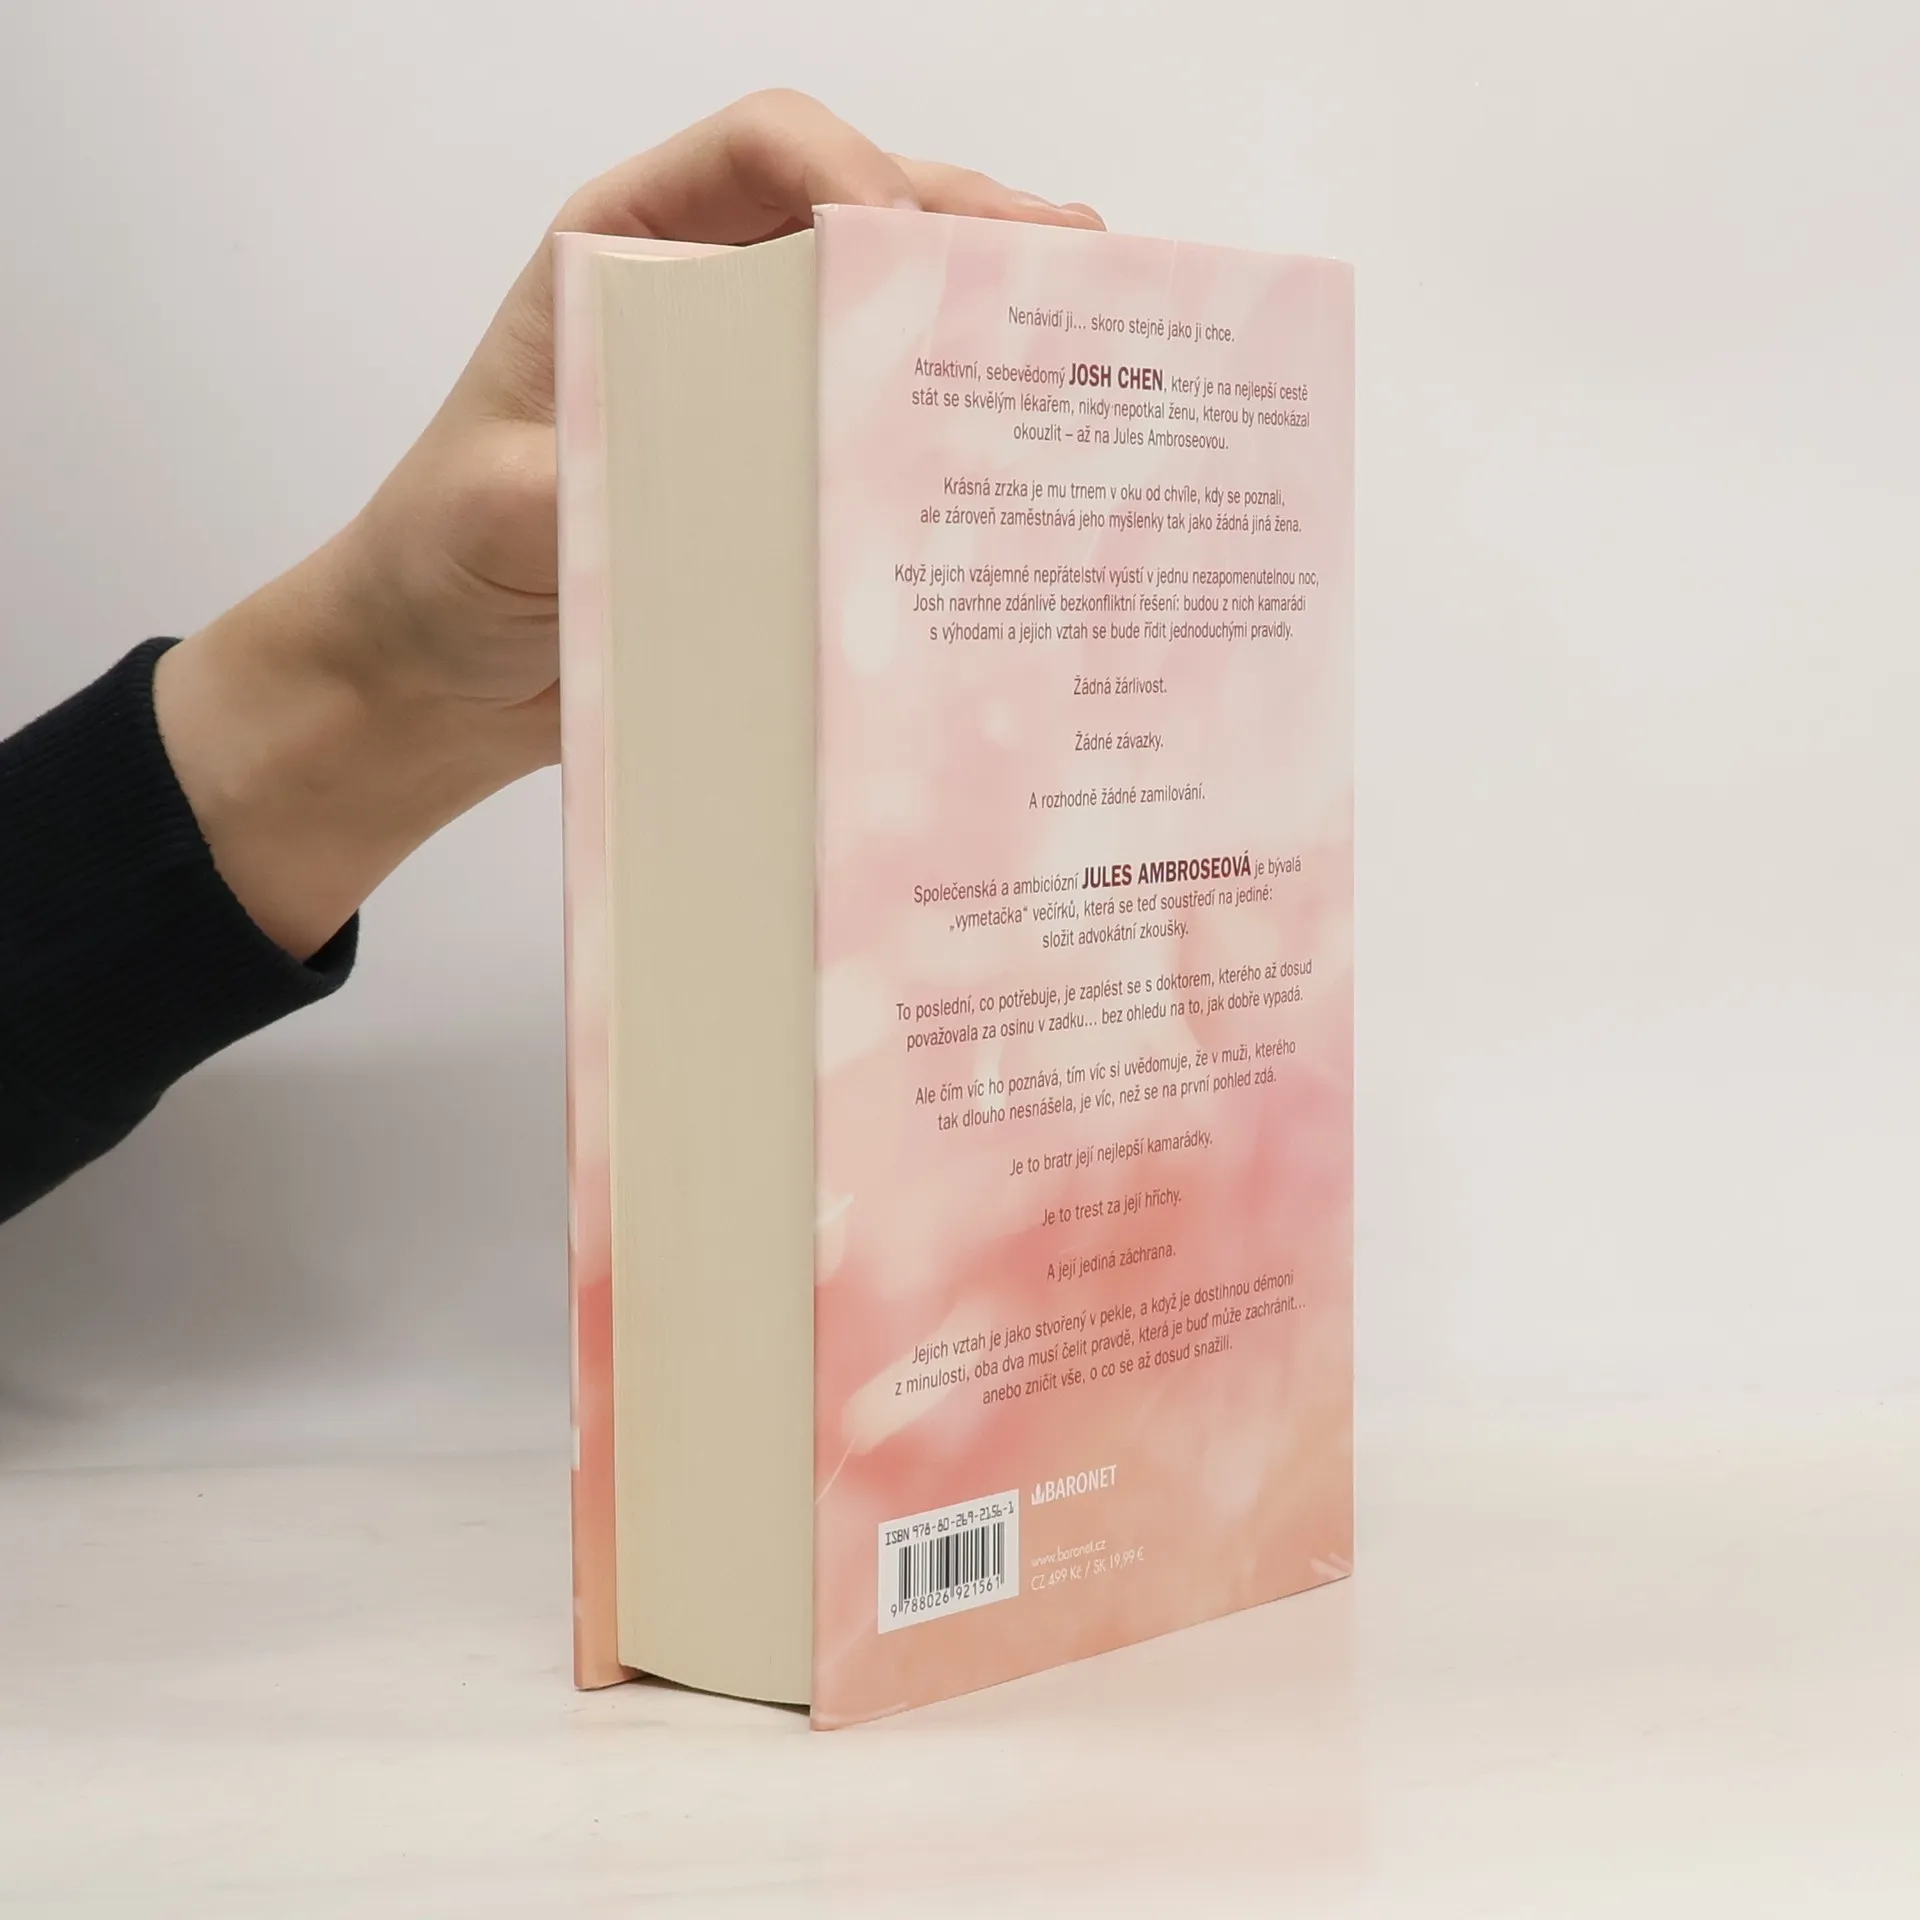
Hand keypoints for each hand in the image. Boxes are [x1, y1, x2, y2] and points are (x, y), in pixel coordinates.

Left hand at [155, 90, 1102, 957]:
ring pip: (886, 311)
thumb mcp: (498, 513)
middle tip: (1073, 267)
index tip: (914, 247)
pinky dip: (955, 421)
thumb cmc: (443, 565)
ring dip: (985, 312)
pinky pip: (878, 421)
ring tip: (1090, 330)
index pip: (758, 152)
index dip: (851, 171)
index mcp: (624, 255)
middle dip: (968, 228)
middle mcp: (704, 301)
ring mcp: (752, 386)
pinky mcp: (780, 473)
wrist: (440, 673)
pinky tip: (1028, 444)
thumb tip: (711, 478)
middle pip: (856, 214)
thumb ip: (583, 479)